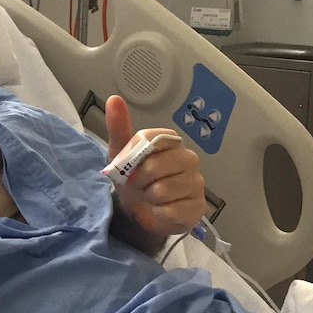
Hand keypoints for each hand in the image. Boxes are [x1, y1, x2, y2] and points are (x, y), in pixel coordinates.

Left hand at [105, 95, 205, 237]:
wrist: (140, 211)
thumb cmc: (133, 178)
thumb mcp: (119, 154)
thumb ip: (118, 127)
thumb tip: (114, 99)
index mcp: (170, 141)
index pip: (150, 139)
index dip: (133, 156)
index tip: (130, 165)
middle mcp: (188, 158)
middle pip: (154, 167)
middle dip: (139, 180)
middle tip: (140, 184)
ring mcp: (196, 182)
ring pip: (162, 190)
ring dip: (149, 198)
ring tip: (151, 197)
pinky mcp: (199, 207)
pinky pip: (171, 211)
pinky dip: (159, 214)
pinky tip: (161, 210)